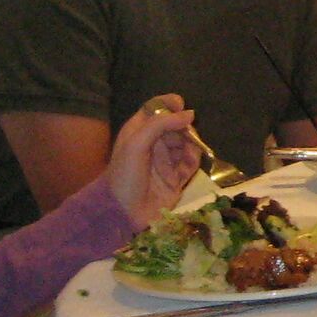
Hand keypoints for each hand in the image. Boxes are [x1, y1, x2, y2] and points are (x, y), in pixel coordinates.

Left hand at [107, 95, 199, 228]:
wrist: (123, 212)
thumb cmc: (125, 174)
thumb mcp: (136, 143)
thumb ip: (161, 124)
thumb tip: (190, 114)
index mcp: (138, 132)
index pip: (155, 110)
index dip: (169, 104)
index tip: (181, 104)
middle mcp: (153, 144)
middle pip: (175, 126)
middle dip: (183, 127)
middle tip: (187, 134)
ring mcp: (165, 162)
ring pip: (185, 144)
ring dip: (190, 145)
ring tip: (187, 152)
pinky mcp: (176, 179)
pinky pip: (190, 164)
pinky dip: (193, 160)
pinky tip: (188, 163)